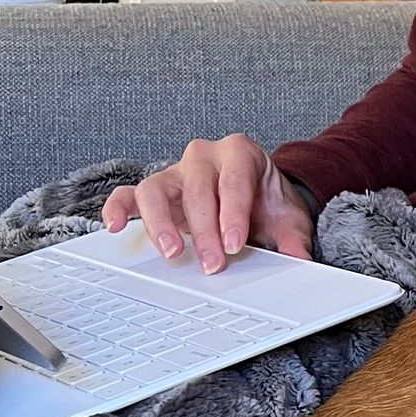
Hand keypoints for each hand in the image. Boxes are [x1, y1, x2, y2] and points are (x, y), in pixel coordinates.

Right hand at [101, 135, 317, 271]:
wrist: (257, 195)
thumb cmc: (267, 202)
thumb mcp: (289, 218)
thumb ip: (295, 238)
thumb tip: (299, 260)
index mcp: (241, 153)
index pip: (234, 181)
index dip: (232, 214)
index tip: (234, 244)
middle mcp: (205, 156)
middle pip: (197, 189)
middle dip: (203, 229)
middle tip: (211, 263)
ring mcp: (177, 171)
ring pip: (156, 188)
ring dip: (161, 222)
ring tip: (171, 252)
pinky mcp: (156, 190)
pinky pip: (129, 193)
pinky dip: (119, 208)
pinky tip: (116, 227)